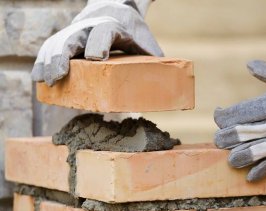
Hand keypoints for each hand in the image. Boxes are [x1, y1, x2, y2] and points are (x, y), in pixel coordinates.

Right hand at [31, 0, 162, 85]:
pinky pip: (51, 47)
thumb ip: (154, 61)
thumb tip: (169, 87)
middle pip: (74, 37)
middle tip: (60, 75)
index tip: (95, 58)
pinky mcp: (67, 38)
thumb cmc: (134, 33)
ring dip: (49, 61)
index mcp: (114, 27)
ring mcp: (77, 31)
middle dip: (65, 55)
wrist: (116, 10)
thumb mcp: (147, 44)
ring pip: (58, 42)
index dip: (99, 44)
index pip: (104, 32)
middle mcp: (92, 26)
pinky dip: (43, 61)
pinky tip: (38, 77)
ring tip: (45, 81)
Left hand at [214, 60, 265, 181]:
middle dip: (229, 137)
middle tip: (216, 141)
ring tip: (230, 161)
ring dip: (242, 156)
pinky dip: (264, 171)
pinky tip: (251, 176)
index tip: (218, 116)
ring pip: (262, 151)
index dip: (227, 115)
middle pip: (250, 132)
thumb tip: (248, 65)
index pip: (247, 111)